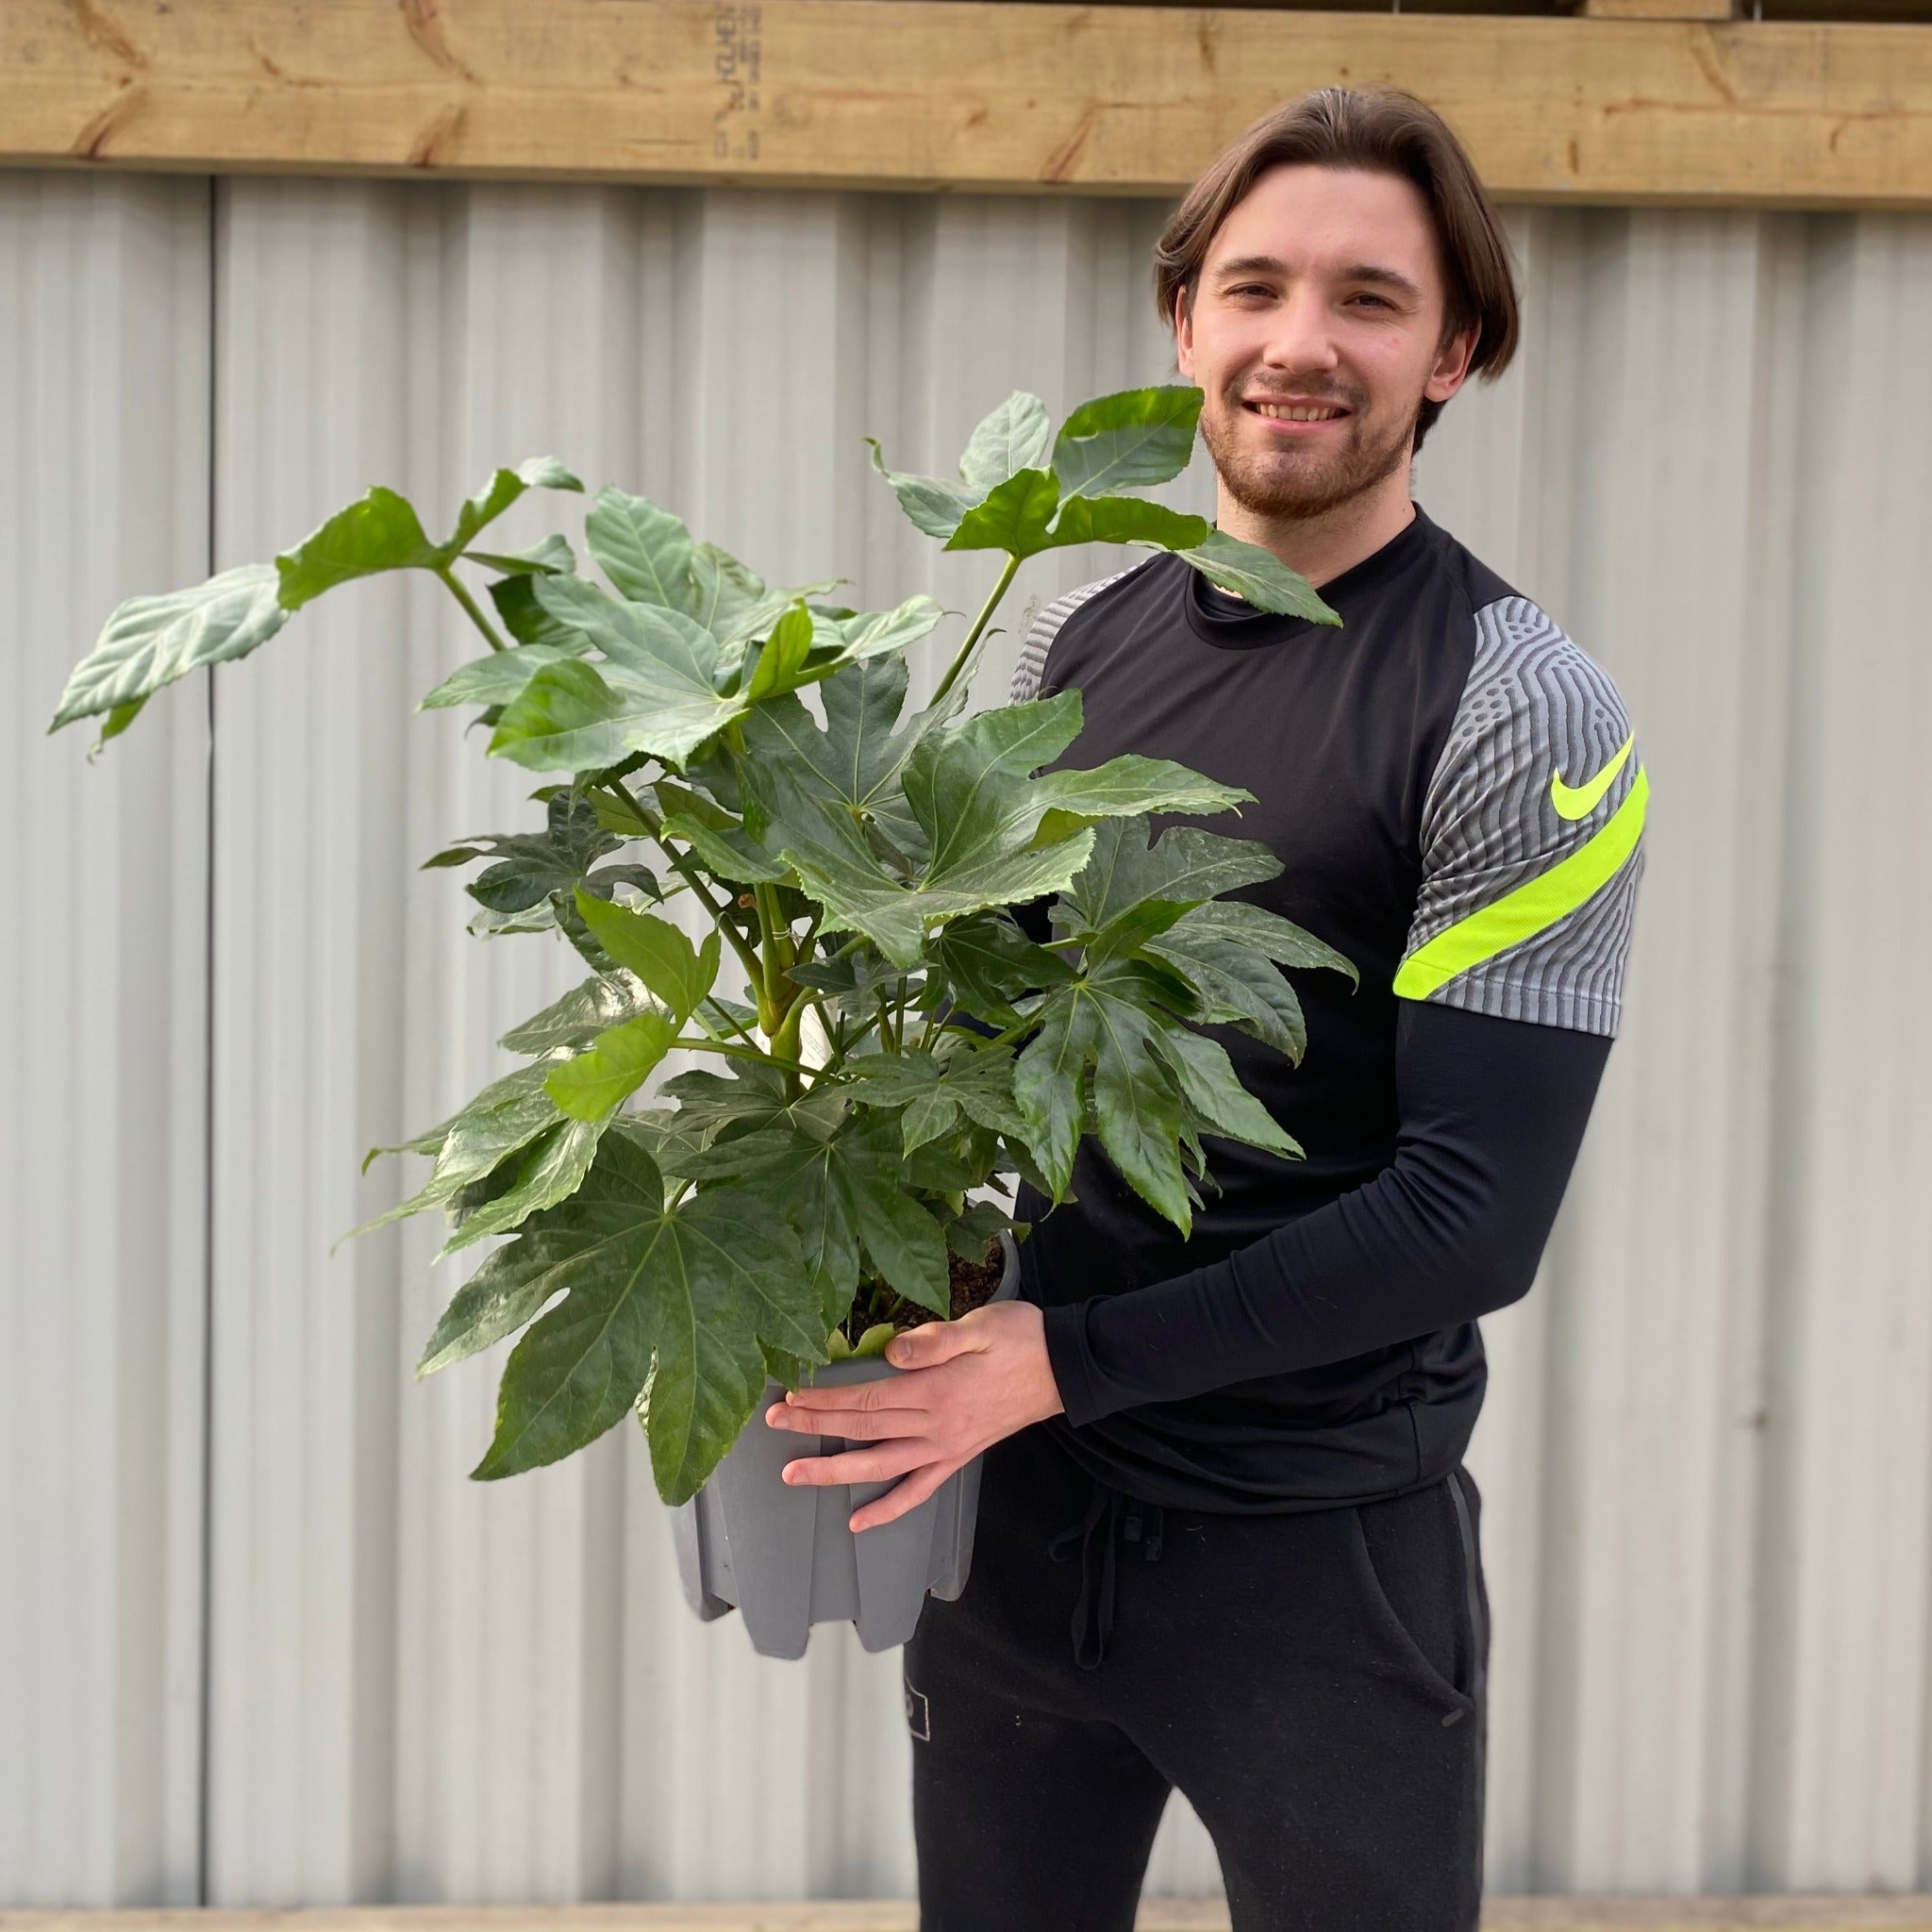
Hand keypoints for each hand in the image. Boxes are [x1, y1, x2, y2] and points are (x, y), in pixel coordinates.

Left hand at [763, 1299, 1065, 1531]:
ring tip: (795, 1475)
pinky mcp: (958, 1457)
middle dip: (815, 1427)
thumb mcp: (981, 1324)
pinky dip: (888, 1509)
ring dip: (835, 1472)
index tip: (789, 1397)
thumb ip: (935, 1340)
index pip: (867, 1397)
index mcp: (937, 1389)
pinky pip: (918, 1490)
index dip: (826, 1399)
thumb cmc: (1022, 1338)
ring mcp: (946, 1447)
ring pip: (881, 1465)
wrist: (1064, 1368)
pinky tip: (860, 1521)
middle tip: (772, 1423)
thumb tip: (892, 1353)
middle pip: (864, 1429)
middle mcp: (936, 1425)